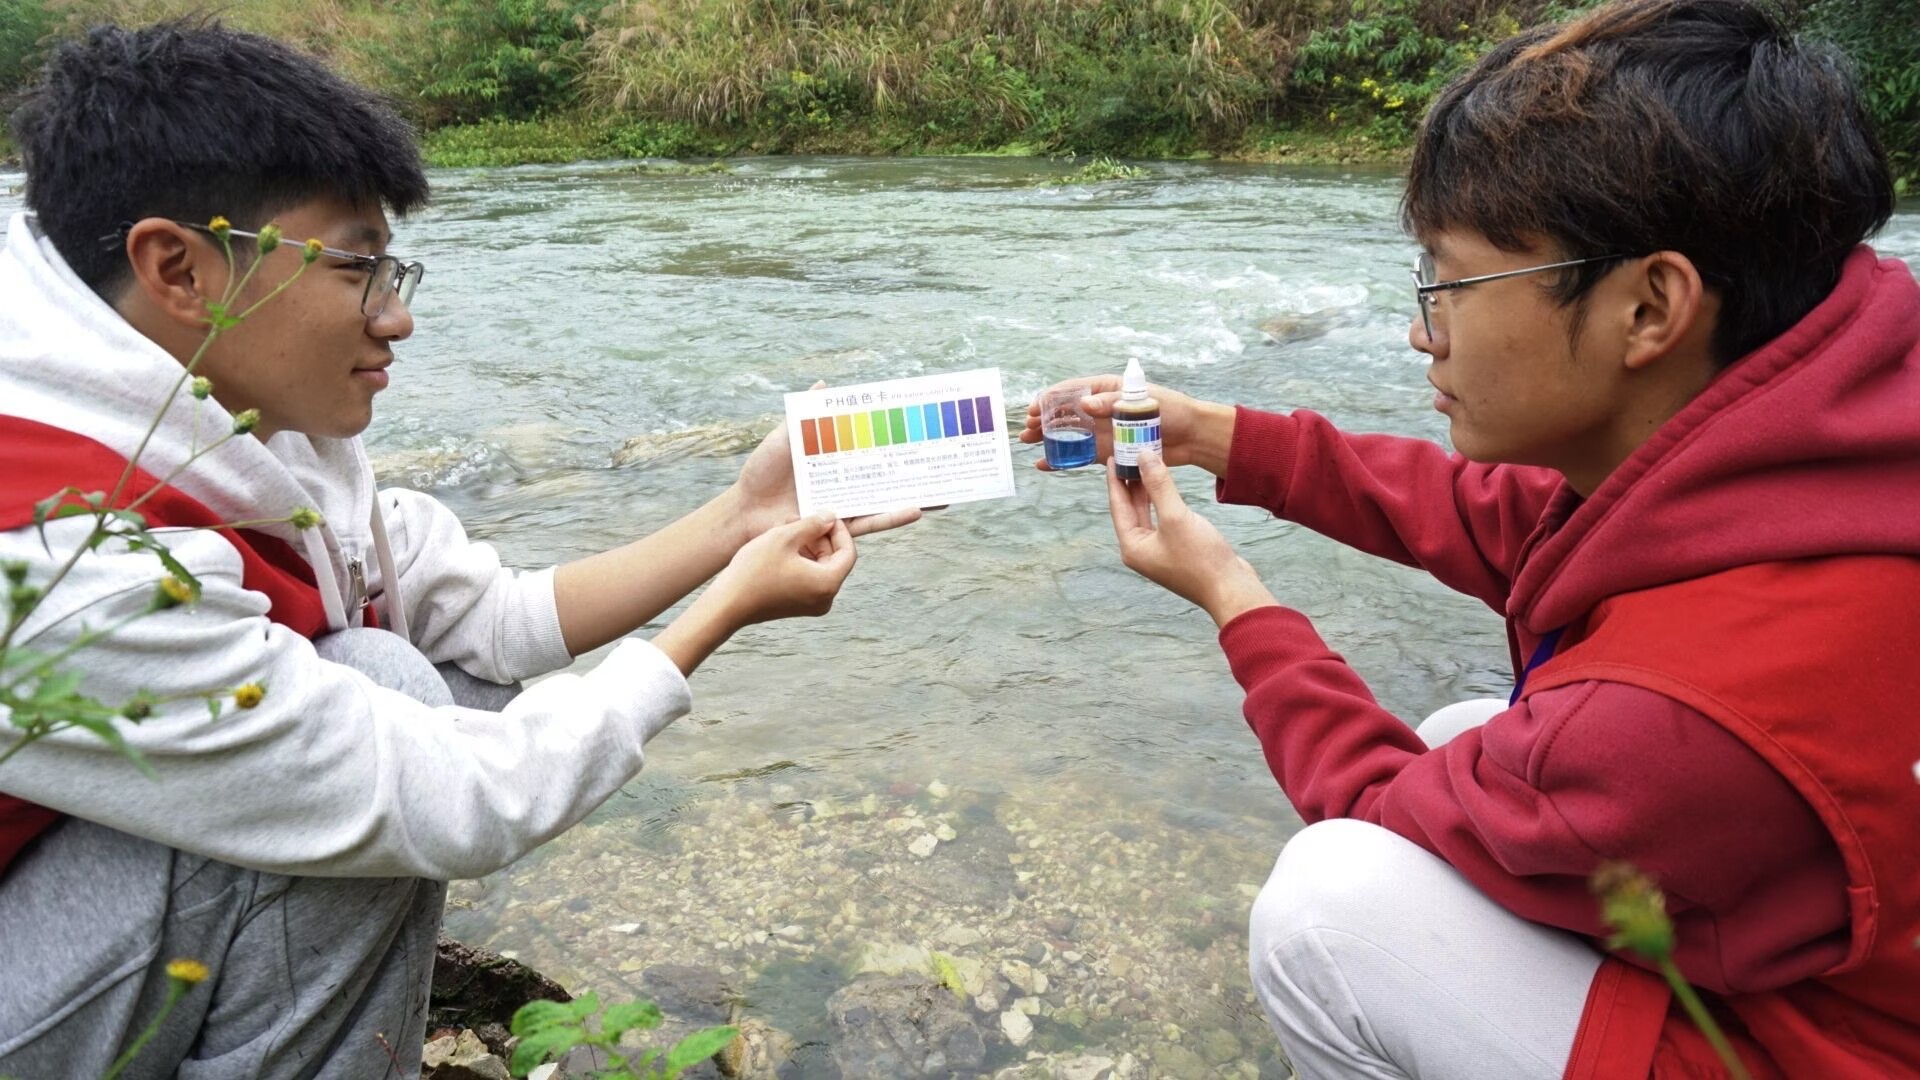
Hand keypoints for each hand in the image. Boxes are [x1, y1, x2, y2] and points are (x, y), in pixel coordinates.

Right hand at [706, 513, 856, 626]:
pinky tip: (781, 545)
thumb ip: (812, 524)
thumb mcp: (784, 538)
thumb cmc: (754, 571)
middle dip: (819, 537)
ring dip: (807, 546)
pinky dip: (799, 560)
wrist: (726, 605)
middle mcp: (825, 598)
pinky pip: (808, 578)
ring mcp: (811, 605)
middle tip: (801, 518)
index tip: (826, 515)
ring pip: (819, 567)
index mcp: (828, 583)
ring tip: (787, 529)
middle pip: (833, 560)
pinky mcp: (797, 606)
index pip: (848, 552)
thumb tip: (830, 518)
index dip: (839, 530)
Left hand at [728, 383, 927, 544]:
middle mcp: (845, 480)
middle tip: (943, 462)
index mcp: (835, 457)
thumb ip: (804, 416)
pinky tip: (916, 510)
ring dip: (915, 495)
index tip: (920, 430)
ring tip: (943, 493)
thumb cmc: (760, 472)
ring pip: (886, 498)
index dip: (894, 438)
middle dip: (914, 469)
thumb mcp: (783, 438)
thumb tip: (823, 386)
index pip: (871, 445)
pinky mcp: (841, 525)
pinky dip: (892, 517)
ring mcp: (846, 502)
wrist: (745, 511)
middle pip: (886, 472)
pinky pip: (871, 521)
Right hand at [1018, 375, 1235, 475]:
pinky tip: (1045, 464)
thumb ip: (1112, 403)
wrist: (1191, 436)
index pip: (1072, 390)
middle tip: (1026, 430)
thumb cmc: (1171, 410)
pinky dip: (1063, 459)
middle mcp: (1100, 410)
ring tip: (1028, 443)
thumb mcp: (1142, 401)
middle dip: (1043, 420)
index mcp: (1107, 390)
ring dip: (1047, 438)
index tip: (1035, 408)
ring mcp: (1102, 431)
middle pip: (1064, 413)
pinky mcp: (1107, 451)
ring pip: (1068, 434)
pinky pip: (1080, 455)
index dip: (1050, 398)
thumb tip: (1084, 403)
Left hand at [1107, 451, 1276, 626]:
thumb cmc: (1201, 559)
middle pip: (1131, 508)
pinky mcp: (1177, 549)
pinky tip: (1166, 486)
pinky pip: (1164, 518)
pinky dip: (1163, 500)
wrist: (1231, 589)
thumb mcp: (1176, 517)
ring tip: (1146, 463)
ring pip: (1148, 512)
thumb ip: (1158, 485)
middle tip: (1130, 454)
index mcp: (1132, 546)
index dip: (1115, 478)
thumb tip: (1143, 456)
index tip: (1114, 455)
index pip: (1118, 505)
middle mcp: (1141, 550)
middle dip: (1131, 481)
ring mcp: (1159, 550)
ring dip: (1148, 489)